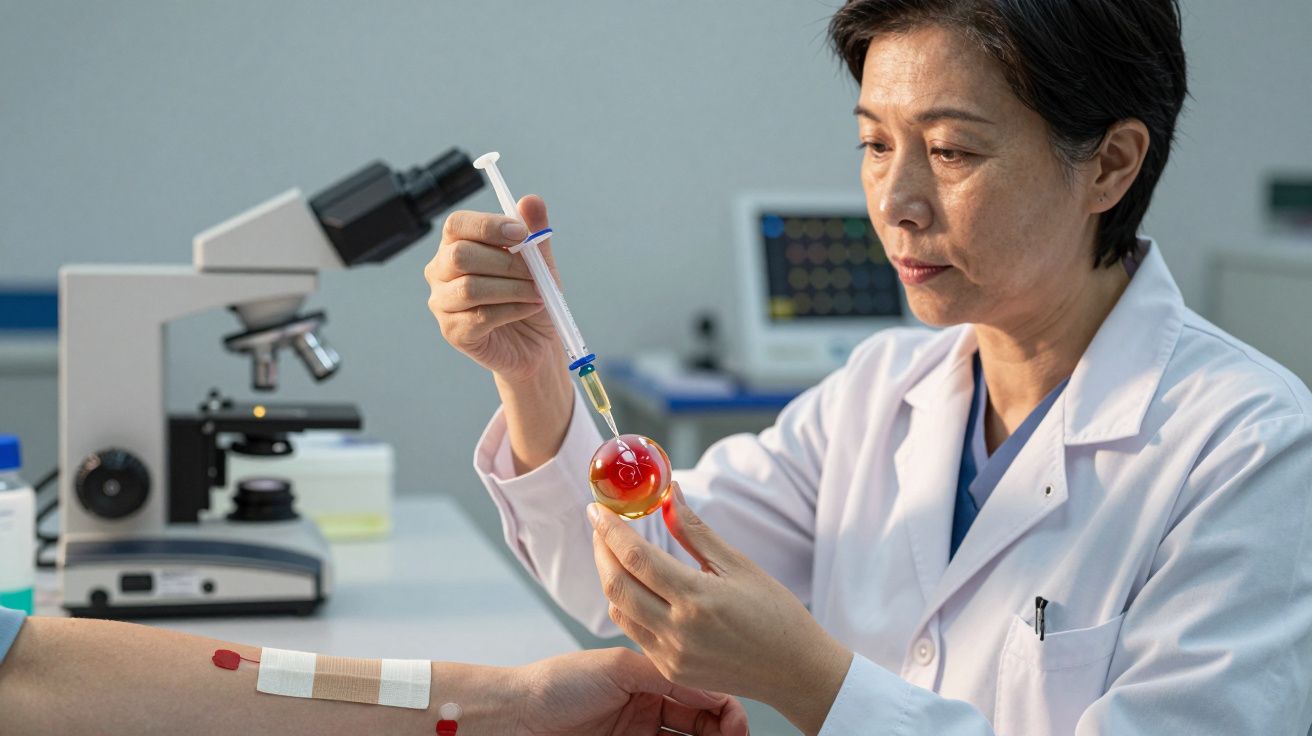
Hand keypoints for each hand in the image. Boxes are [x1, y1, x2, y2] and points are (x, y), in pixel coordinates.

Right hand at [425, 195, 564, 384]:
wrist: (536, 342)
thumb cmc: (531, 295)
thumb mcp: (540, 262)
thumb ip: (535, 233)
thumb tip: (531, 200)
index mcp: (456, 244)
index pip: (457, 224)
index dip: (488, 226)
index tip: (521, 235)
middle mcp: (441, 271)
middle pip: (460, 255)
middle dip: (506, 263)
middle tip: (535, 274)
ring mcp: (442, 303)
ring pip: (470, 287)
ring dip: (512, 289)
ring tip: (537, 293)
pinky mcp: (453, 332)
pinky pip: (480, 316)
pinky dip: (512, 310)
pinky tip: (529, 308)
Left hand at [511, 648, 749, 735]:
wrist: (515, 718)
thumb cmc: (559, 684)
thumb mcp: (618, 667)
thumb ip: (666, 675)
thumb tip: (714, 691)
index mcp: (651, 681)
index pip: (703, 694)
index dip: (727, 710)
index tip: (739, 728)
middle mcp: (650, 711)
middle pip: (703, 727)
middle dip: (725, 735)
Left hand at [588, 483, 852, 734]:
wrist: (796, 672)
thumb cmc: (776, 614)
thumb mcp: (739, 565)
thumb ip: (695, 531)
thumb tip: (670, 493)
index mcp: (698, 599)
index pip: (637, 557)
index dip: (611, 529)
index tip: (598, 509)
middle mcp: (678, 631)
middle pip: (616, 584)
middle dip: (601, 550)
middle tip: (601, 526)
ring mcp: (671, 655)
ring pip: (618, 610)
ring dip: (610, 577)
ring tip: (617, 552)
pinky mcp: (670, 670)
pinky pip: (633, 632)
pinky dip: (627, 604)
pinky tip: (638, 586)